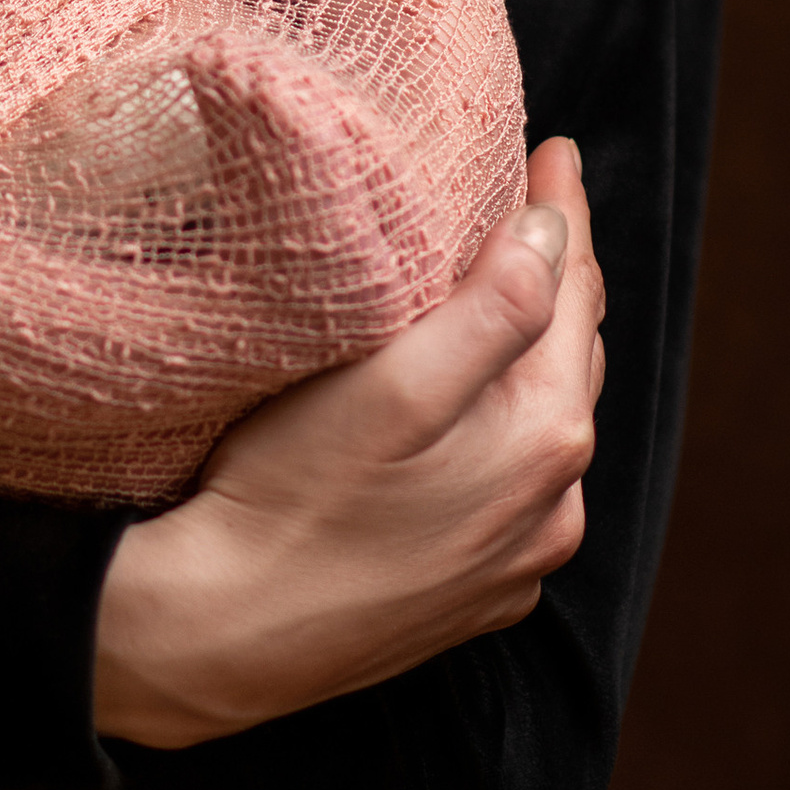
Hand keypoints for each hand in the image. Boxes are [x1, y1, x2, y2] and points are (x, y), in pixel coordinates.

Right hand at [92, 137, 604, 744]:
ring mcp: (513, 561)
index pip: (573, 291)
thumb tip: (553, 233)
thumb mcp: (388, 385)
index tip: (555, 148)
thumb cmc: (289, 498)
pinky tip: (469, 414)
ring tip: (508, 294)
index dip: (565, 211)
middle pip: (569, 359)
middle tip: (533, 205)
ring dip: (531, 357)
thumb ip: (492, 306)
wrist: (217, 641)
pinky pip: (509, 491)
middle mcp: (552, 508)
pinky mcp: (468, 596)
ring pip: (542, 427)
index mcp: (545, 438)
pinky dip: (501, 432)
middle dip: (555, 277)